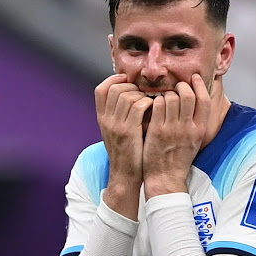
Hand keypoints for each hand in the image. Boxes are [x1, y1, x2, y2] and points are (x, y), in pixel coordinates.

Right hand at [95, 74, 153, 218]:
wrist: (125, 175)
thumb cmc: (126, 153)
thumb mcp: (115, 132)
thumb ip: (118, 114)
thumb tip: (129, 95)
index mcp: (101, 118)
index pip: (101, 90)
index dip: (113, 80)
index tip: (126, 80)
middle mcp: (106, 120)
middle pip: (115, 89)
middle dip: (132, 86)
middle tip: (143, 93)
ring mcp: (116, 125)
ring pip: (127, 95)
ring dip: (142, 94)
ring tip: (150, 101)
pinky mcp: (129, 131)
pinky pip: (138, 106)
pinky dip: (148, 102)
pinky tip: (154, 107)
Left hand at [143, 74, 210, 199]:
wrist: (166, 178)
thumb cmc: (178, 159)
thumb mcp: (194, 141)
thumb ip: (195, 122)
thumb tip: (193, 102)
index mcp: (200, 130)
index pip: (205, 100)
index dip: (200, 86)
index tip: (194, 78)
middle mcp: (188, 128)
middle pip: (188, 95)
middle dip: (182, 85)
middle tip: (176, 86)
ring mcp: (172, 129)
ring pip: (172, 97)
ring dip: (167, 93)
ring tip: (163, 96)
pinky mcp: (157, 130)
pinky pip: (157, 105)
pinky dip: (155, 100)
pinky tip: (153, 104)